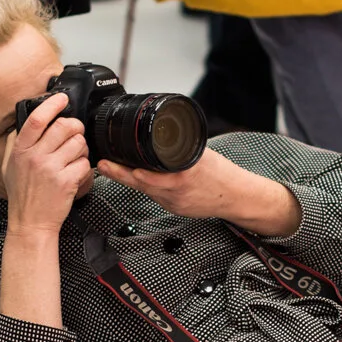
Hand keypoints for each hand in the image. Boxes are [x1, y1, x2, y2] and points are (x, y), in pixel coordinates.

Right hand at [3, 91, 91, 236]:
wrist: (30, 223)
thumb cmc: (22, 195)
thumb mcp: (9, 166)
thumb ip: (15, 143)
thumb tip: (25, 122)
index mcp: (21, 150)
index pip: (37, 118)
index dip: (52, 104)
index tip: (62, 99)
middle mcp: (35, 157)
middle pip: (64, 126)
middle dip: (75, 127)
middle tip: (75, 133)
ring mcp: (51, 169)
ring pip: (78, 143)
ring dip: (81, 148)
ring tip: (74, 158)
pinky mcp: (66, 181)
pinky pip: (84, 163)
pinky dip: (84, 167)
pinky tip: (76, 173)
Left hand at [96, 148, 301, 237]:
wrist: (237, 198)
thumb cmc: (223, 175)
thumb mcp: (201, 153)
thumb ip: (181, 146)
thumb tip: (164, 133)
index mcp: (181, 176)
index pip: (147, 175)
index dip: (127, 169)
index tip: (112, 161)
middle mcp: (175, 192)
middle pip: (140, 184)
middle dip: (119, 173)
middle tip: (103, 164)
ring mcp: (173, 203)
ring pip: (144, 190)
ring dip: (129, 180)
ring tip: (112, 169)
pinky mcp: (175, 208)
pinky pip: (155, 196)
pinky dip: (145, 186)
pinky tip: (138, 179)